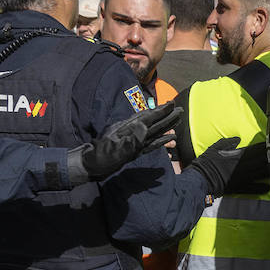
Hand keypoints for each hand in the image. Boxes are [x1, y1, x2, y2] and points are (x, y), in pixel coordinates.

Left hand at [66, 106, 182, 184]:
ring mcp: (133, 141)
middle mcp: (132, 133)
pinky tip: (169, 139)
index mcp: (127, 130)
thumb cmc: (99, 158)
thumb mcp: (114, 149)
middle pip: (153, 122)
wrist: (89, 165)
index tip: (172, 104)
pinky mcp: (134, 150)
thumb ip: (130, 139)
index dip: (160, 112)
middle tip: (180, 109)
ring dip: (165, 125)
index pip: (147, 118)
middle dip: (166, 116)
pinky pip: (151, 143)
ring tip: (177, 120)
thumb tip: (144, 125)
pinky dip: (161, 140)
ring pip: (153, 131)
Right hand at [186, 137, 269, 197]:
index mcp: (238, 155)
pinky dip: (260, 187)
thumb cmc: (206, 163)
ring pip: (259, 173)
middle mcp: (243, 166)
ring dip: (269, 170)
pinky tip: (268, 187)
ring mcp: (242, 178)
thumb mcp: (215, 148)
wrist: (200, 179)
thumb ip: (227, 143)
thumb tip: (237, 138)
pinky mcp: (239, 188)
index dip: (265, 147)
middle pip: (261, 161)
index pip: (255, 150)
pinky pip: (252, 188)